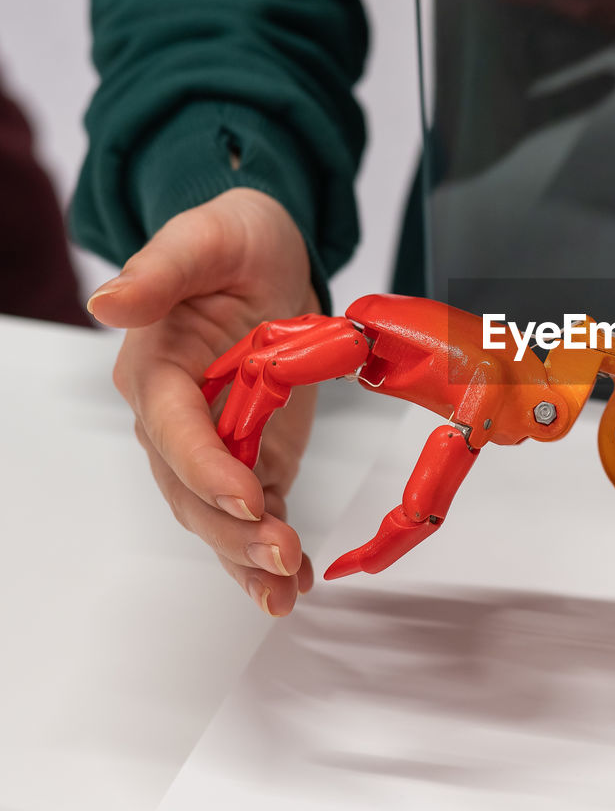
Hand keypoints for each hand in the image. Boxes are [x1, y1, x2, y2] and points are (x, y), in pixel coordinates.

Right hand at [88, 188, 319, 615]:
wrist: (268, 255)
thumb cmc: (235, 240)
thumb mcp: (207, 237)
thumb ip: (164, 270)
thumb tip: (107, 302)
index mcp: (156, 368)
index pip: (172, 428)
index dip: (205, 465)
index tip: (247, 494)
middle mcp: (175, 418)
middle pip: (190, 488)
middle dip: (232, 529)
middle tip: (281, 556)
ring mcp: (215, 444)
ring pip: (217, 514)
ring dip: (248, 556)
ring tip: (285, 591)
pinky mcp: (253, 456)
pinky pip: (255, 513)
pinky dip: (269, 552)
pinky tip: (293, 586)